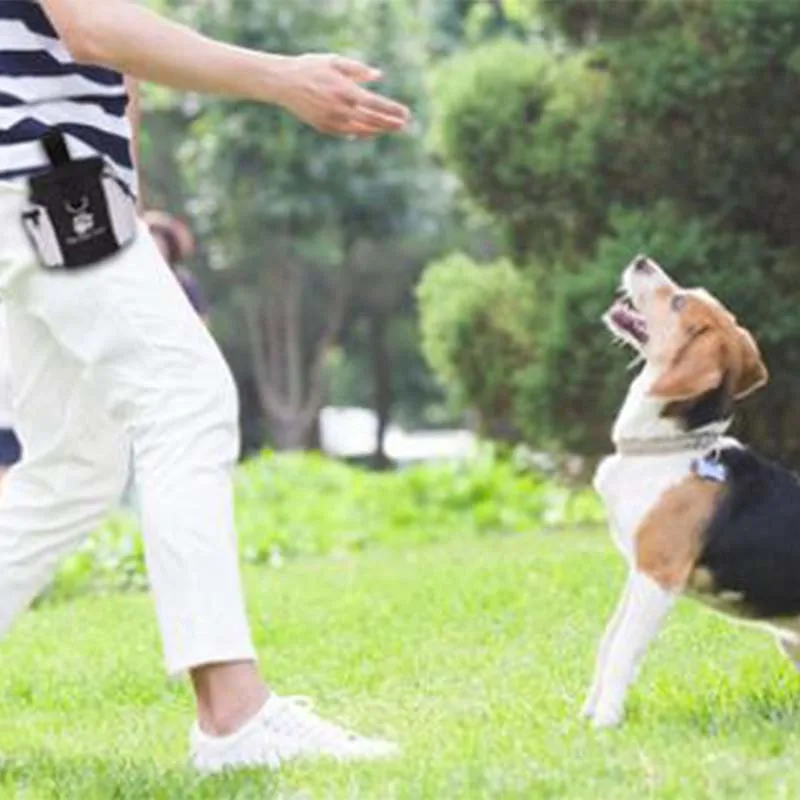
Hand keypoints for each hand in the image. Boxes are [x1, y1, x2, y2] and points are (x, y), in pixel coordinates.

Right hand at [272, 54, 410, 136]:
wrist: (284, 83)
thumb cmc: (311, 68)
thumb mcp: (335, 62)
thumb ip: (358, 70)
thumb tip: (379, 75)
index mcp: (347, 91)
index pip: (377, 104)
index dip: (393, 111)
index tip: (406, 114)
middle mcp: (342, 109)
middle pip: (373, 120)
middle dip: (390, 123)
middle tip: (404, 125)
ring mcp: (333, 121)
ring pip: (362, 130)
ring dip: (378, 130)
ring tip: (389, 129)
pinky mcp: (325, 127)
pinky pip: (347, 133)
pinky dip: (360, 132)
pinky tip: (369, 131)